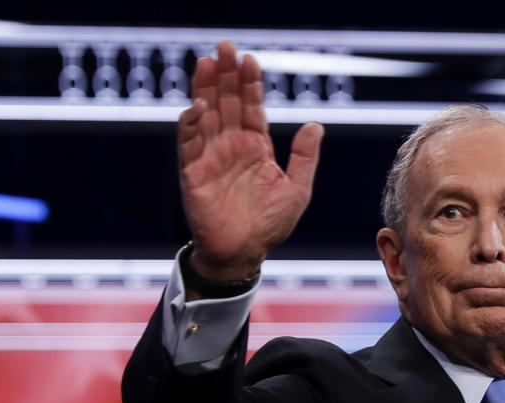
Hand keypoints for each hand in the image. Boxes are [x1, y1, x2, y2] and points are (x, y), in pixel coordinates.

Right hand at [178, 41, 323, 280]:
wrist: (244, 253)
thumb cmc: (270, 225)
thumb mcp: (297, 189)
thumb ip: (304, 157)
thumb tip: (315, 125)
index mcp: (255, 147)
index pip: (251, 107)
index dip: (249, 84)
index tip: (249, 60)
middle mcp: (231, 147)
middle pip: (226, 102)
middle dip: (224, 75)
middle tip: (224, 47)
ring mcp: (211, 157)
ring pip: (206, 115)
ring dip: (205, 89)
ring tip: (207, 63)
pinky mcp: (194, 173)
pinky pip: (189, 144)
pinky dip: (192, 124)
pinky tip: (198, 105)